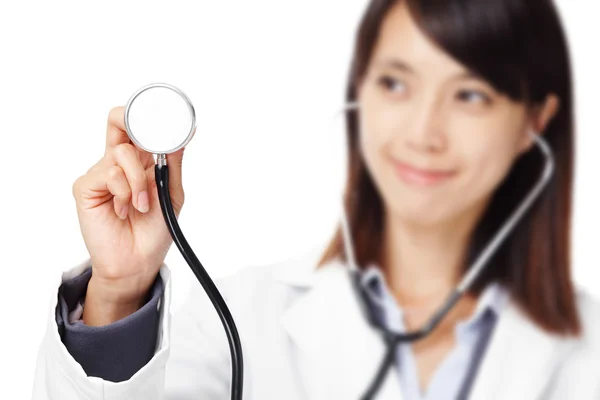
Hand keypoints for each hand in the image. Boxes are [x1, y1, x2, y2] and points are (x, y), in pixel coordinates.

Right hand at [72, 106, 185, 322]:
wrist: (138, 261)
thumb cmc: (154, 230)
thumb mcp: (171, 192)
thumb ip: (172, 162)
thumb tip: (186, 132)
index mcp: (141, 160)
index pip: (139, 125)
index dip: (152, 117)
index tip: (174, 122)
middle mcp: (119, 162)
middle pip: (118, 120)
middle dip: (134, 121)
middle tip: (150, 143)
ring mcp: (101, 173)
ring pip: (122, 152)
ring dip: (139, 180)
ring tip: (142, 204)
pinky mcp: (86, 187)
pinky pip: (109, 173)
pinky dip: (124, 191)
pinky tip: (124, 209)